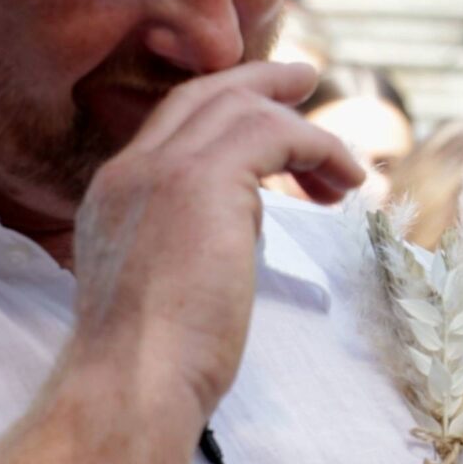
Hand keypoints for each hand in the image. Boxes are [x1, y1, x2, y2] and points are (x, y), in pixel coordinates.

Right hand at [69, 61, 362, 421]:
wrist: (132, 384)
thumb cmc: (156, 363)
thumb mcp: (166, 285)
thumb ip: (192, 240)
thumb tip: (243, 227)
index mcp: (115, 194)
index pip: (172, 124)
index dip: (223, 109)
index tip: (269, 112)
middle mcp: (132, 170)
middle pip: (202, 96)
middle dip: (259, 83)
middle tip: (305, 80)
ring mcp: (163, 169)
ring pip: (242, 108)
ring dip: (304, 130)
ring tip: (346, 166)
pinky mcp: (204, 179)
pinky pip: (277, 132)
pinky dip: (319, 149)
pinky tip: (345, 183)